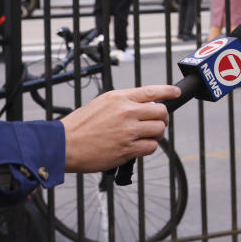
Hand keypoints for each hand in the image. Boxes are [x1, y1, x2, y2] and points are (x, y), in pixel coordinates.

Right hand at [60, 85, 179, 172]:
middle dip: (162, 118)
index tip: (176, 93)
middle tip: (157, 122)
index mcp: (119, 98)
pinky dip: (149, 147)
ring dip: (156, 134)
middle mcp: (126, 112)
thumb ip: (123, 102)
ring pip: (159, 129)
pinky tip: (140, 146)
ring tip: (146, 136)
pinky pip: (151, 147)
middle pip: (161, 112)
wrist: (64, 144)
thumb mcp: (101, 103)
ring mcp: (128, 131)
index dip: (168, 91)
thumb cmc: (80, 125)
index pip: (152, 91)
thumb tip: (142, 105)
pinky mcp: (127, 149)